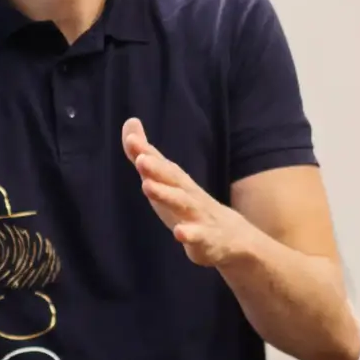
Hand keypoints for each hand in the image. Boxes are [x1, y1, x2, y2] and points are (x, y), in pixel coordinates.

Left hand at [123, 118, 250, 269]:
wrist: (229, 236)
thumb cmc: (189, 205)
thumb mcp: (165, 181)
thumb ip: (146, 156)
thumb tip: (130, 121)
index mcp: (176, 181)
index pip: (160, 163)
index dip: (145, 151)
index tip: (131, 140)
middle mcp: (187, 193)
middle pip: (171, 179)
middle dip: (156, 169)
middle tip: (140, 159)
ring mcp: (197, 215)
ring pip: (182, 203)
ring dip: (166, 195)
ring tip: (147, 187)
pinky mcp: (205, 238)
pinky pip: (197, 236)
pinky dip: (189, 234)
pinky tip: (179, 233)